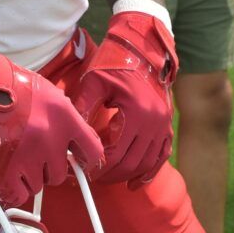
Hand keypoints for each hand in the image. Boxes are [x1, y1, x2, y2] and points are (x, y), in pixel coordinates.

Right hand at [0, 38, 101, 206]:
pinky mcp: (4, 169)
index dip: (87, 160)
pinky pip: (18, 194)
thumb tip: (72, 140)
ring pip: (39, 185)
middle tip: (34, 157)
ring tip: (15, 161)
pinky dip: (13, 190)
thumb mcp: (46, 92)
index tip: (81, 163)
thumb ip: (62, 117)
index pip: (92, 151)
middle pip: (60, 174)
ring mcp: (27, 157)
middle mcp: (50, 140)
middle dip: (48, 169)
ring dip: (29, 178)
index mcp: (64, 117)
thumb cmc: (6, 83)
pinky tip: (7, 178)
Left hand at [66, 12, 178, 188]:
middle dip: (110, 174)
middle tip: (91, 177)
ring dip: (126, 175)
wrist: (142, 49)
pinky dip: (149, 172)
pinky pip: (161, 156)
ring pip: (146, 163)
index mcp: (136, 112)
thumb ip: (82, 107)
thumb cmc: (115, 62)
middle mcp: (154, 122)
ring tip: (107, 178)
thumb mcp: (93, 81)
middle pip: (131, 162)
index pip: (116, 152)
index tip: (83, 169)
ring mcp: (163, 125)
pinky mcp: (166, 125)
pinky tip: (135, 184)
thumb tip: (68, 133)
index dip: (98, 164)